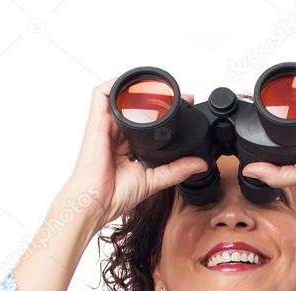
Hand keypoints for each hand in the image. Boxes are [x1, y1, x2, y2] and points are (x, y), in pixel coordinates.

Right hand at [65, 78, 208, 228]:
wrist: (97, 201)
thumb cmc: (116, 195)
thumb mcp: (154, 180)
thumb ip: (176, 170)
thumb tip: (200, 164)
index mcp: (129, 146)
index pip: (147, 123)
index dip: (164, 112)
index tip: (183, 107)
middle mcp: (117, 134)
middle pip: (136, 106)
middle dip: (155, 96)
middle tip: (177, 96)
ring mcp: (106, 126)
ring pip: (121, 96)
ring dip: (138, 87)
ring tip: (157, 86)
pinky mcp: (96, 121)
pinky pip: (101, 93)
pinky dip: (116, 85)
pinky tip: (132, 85)